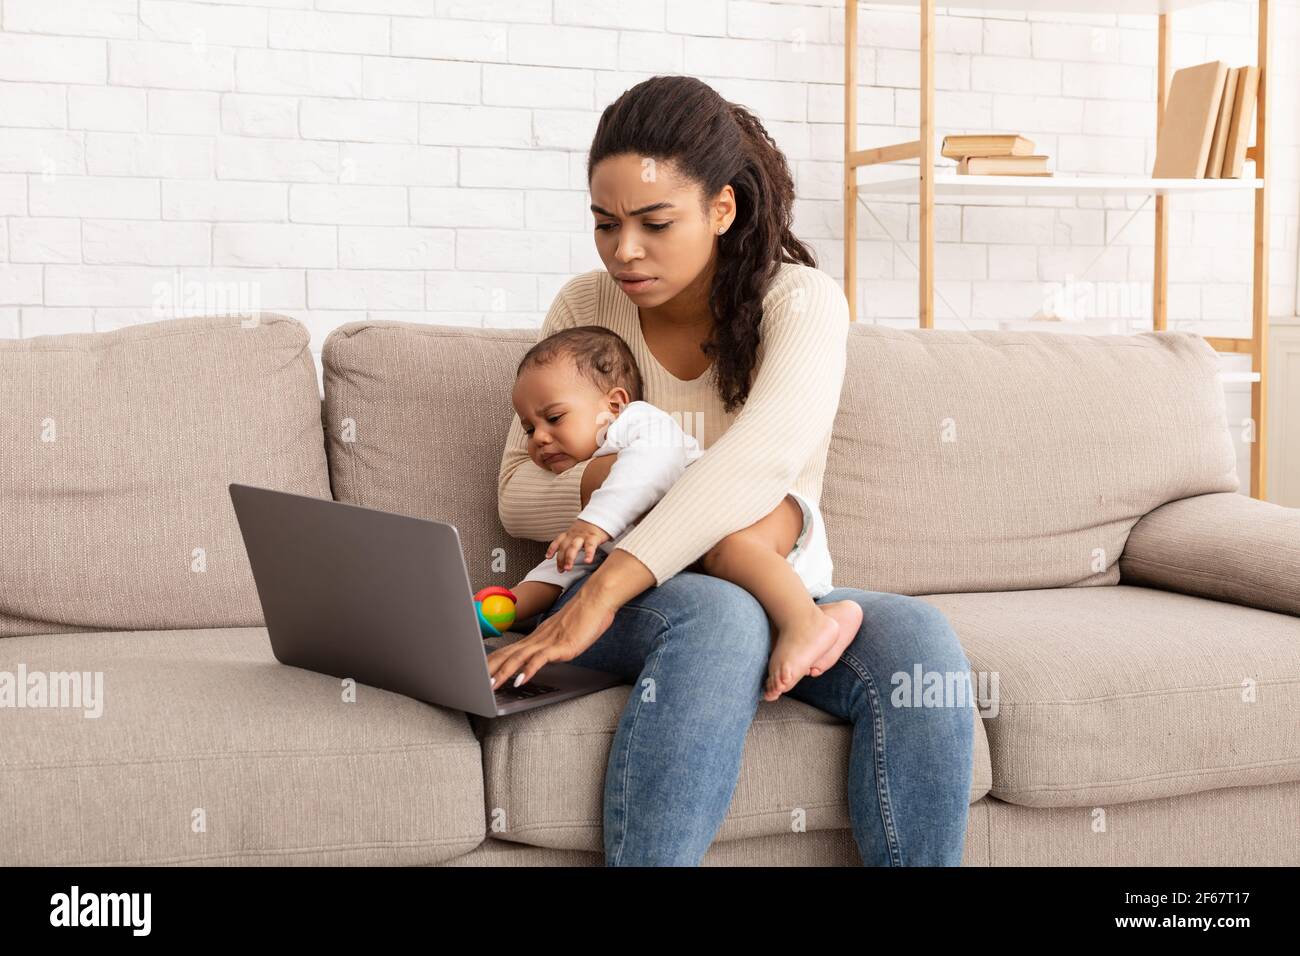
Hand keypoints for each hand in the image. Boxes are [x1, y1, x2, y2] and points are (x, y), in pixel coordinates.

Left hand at [486, 589, 616, 689]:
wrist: (596, 599)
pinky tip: (521, 680)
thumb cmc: (583, 616)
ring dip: (503, 673)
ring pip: (519, 658)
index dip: (492, 663)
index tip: (479, 674)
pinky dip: (528, 670)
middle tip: (476, 683)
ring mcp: (548, 642)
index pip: (508, 651)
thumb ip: (551, 646)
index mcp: (536, 637)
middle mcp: (537, 639)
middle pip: (507, 655)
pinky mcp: (560, 646)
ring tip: (491, 686)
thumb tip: (543, 657)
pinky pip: (540, 659)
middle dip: (490, 670)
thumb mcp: (563, 635)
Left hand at [546, 518, 610, 572]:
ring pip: (573, 547)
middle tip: (560, 570)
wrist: (602, 514)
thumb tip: (567, 553)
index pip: (558, 540)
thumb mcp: (578, 531)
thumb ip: (572, 540)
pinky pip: (590, 546)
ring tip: (568, 568)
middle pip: (564, 547)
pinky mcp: (594, 537)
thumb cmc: (591, 527)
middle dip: (560, 559)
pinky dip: (588, 554)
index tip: (548, 557)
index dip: (552, 549)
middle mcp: (574, 535)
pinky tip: (587, 561)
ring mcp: (583, 536)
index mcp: (570, 533)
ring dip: (569, 558)